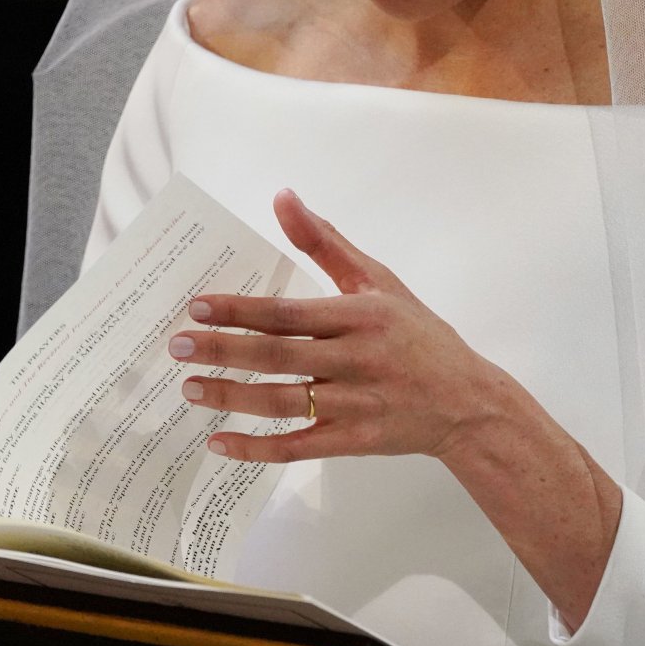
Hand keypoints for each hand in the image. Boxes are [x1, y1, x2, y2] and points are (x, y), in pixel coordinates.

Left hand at [171, 190, 514, 462]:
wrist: (467, 401)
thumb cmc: (416, 333)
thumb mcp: (378, 280)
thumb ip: (326, 242)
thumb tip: (283, 197)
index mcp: (361, 316)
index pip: (290, 313)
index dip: (242, 311)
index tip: (197, 305)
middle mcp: (357, 360)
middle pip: (280, 357)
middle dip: (224, 351)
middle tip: (177, 346)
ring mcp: (356, 404)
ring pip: (284, 404)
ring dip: (233, 397)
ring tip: (190, 389)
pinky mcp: (355, 441)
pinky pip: (299, 447)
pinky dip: (258, 448)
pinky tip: (220, 443)